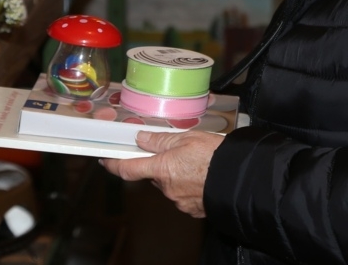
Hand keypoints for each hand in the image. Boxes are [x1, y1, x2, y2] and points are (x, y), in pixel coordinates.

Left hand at [100, 131, 224, 217]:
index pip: (129, 168)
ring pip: (170, 185)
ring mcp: (179, 201)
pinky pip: (184, 195)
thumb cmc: (216, 156)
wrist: (240, 178)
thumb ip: (162, 139)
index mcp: (162, 168)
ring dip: (178, 175)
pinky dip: (190, 186)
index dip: (115, 164)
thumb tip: (142, 138)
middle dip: (162, 165)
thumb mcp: (189, 137)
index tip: (107, 160)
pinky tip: (203, 177)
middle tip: (179, 152)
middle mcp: (166, 188)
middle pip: (154, 175)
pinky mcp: (192, 209)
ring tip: (198, 163)